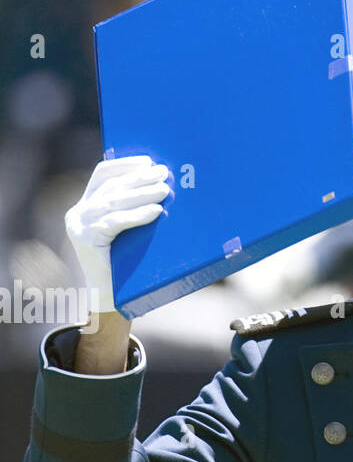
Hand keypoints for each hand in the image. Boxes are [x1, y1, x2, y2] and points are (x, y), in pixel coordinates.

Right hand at [65, 155, 170, 311]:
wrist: (110, 299)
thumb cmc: (124, 267)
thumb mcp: (125, 233)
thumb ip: (130, 211)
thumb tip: (160, 186)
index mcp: (84, 207)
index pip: (102, 174)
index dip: (125, 165)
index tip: (148, 161)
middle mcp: (77, 213)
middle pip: (111, 187)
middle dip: (140, 178)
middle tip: (164, 174)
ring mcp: (79, 226)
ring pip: (114, 202)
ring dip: (142, 194)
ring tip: (165, 190)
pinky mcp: (86, 239)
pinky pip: (116, 222)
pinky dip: (138, 215)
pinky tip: (156, 211)